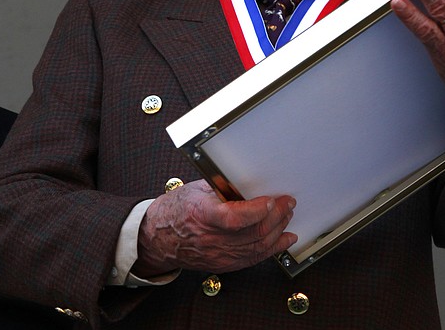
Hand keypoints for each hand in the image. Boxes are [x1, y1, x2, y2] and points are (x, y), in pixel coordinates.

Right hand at [133, 179, 296, 276]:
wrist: (157, 238)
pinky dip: (273, 248)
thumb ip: (223, 186)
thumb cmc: (176, 209)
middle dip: (276, 216)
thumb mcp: (197, 189)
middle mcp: (211, 239)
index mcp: (202, 216)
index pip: (234, 218)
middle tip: (288, 203)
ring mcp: (218, 255)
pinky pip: (254, 258)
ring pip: (257, 246)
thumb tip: (251, 180)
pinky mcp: (223, 264)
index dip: (256, 210)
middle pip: (252, 232)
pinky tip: (285, 238)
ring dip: (278, 230)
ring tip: (287, 215)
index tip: (271, 200)